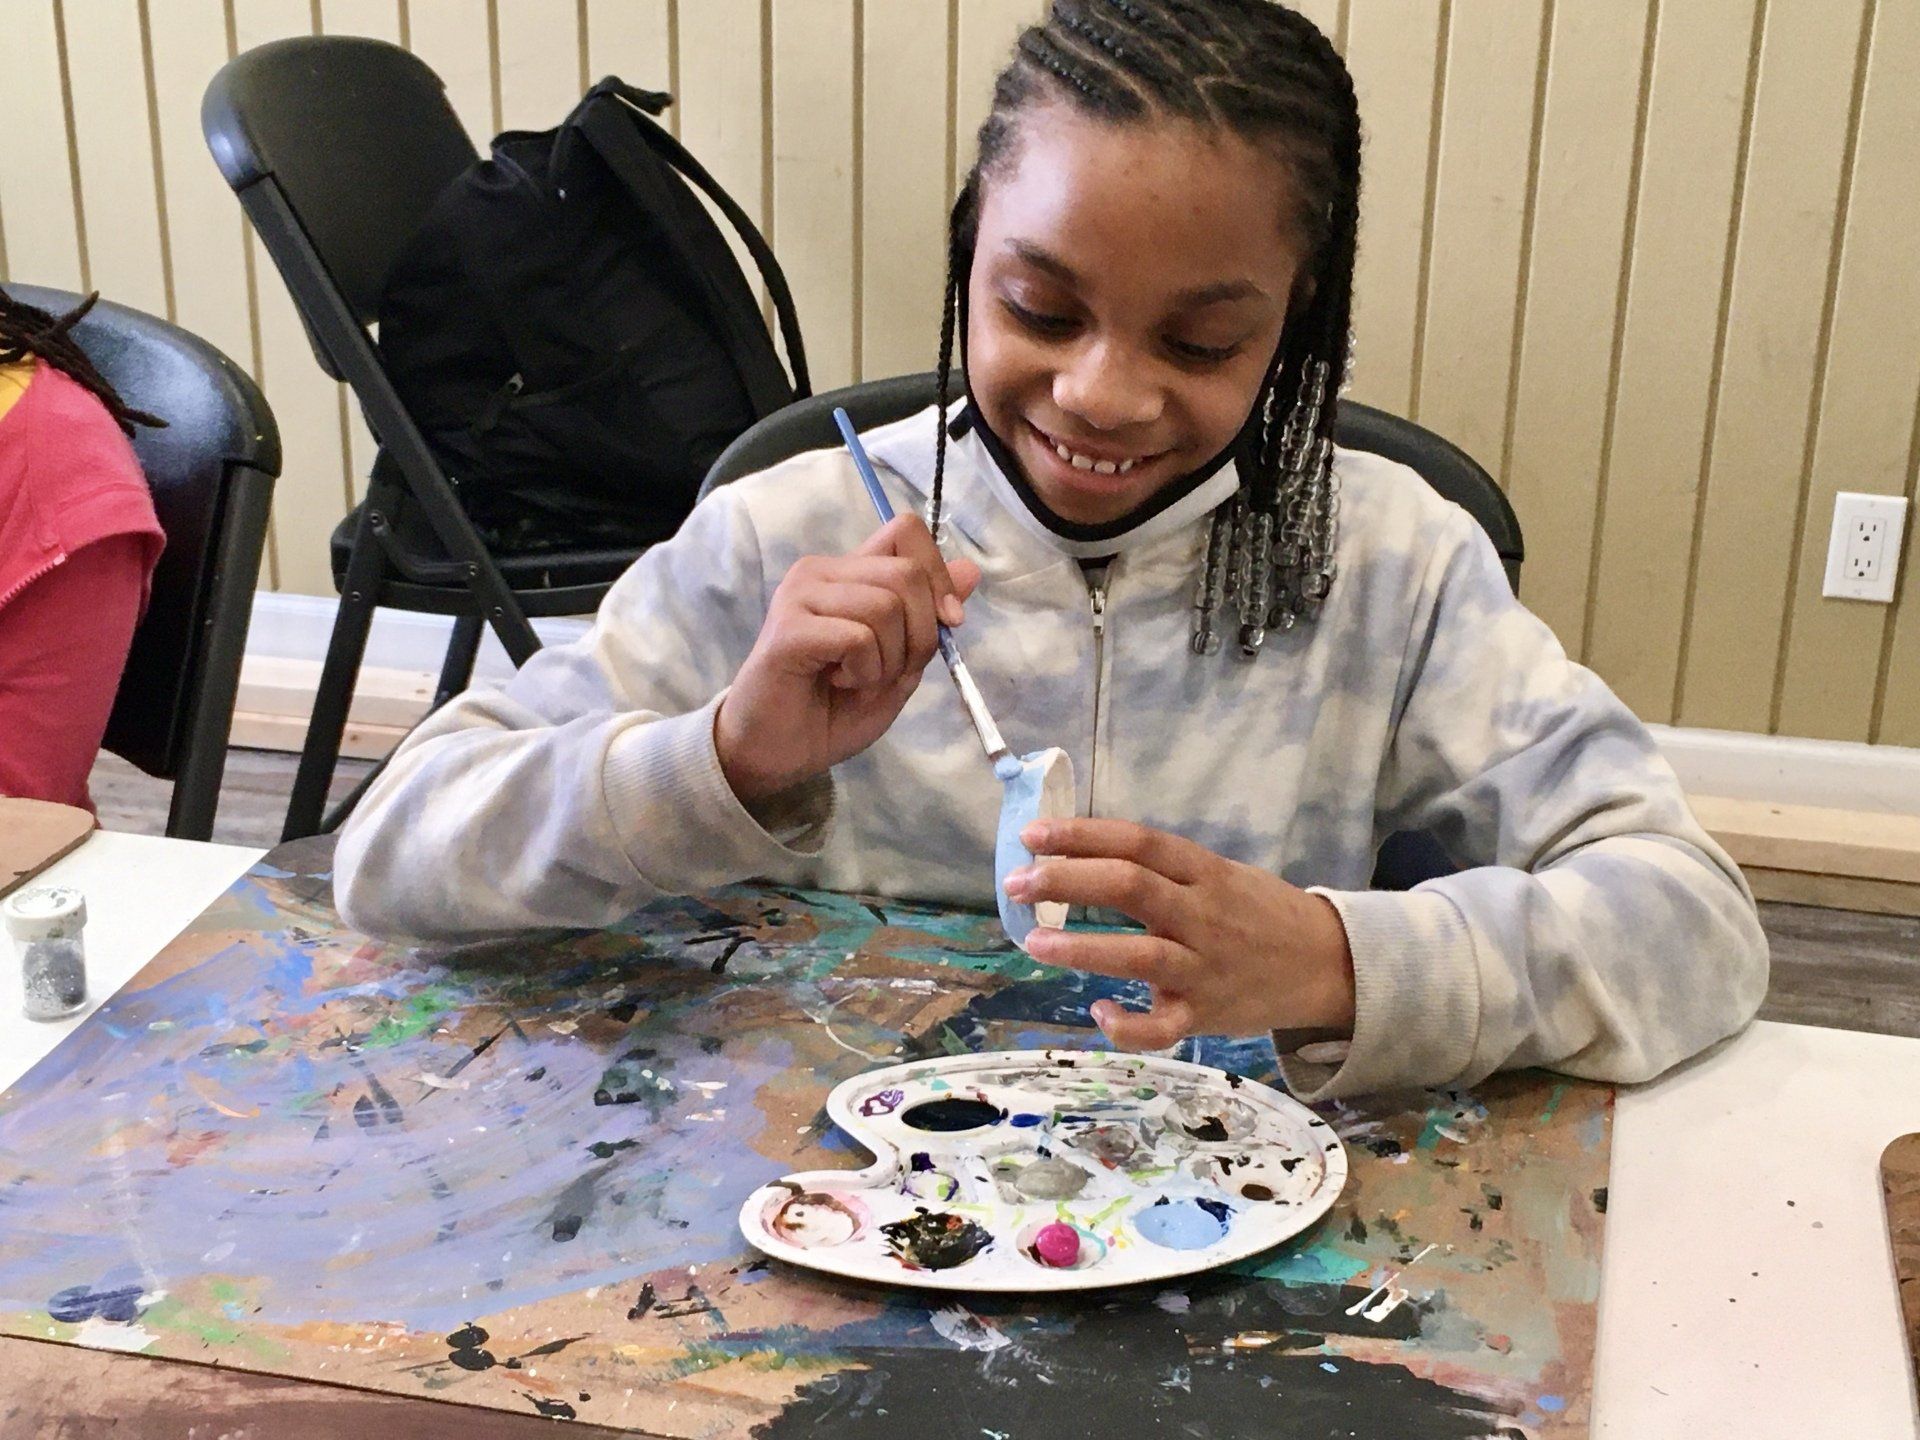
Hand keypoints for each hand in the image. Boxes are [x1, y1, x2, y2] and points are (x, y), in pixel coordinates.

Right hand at [715, 514, 981, 804]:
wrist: (777, 751)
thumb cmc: (832, 709)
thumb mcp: (900, 664)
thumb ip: (929, 619)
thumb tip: (971, 570)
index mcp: (850, 573)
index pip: (906, 531)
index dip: (938, 574)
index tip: (946, 623)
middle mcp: (823, 572)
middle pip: (906, 573)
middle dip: (920, 634)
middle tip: (889, 670)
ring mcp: (801, 594)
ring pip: (886, 607)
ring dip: (888, 660)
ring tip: (856, 679)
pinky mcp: (789, 626)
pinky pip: (858, 637)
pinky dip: (864, 671)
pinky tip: (837, 682)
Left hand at [1002, 818, 1355, 1048]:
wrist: (1327, 965)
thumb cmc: (1258, 914)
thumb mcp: (1219, 875)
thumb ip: (1162, 869)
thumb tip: (1079, 855)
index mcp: (1204, 872)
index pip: (1138, 842)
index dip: (1082, 835)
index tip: (1033, 835)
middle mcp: (1202, 915)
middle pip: (1131, 888)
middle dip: (1067, 881)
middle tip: (1018, 882)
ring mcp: (1204, 968)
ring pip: (1140, 955)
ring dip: (1082, 948)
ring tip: (1034, 940)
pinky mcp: (1206, 1016)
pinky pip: (1161, 1027)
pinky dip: (1125, 1024)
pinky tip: (1096, 1011)